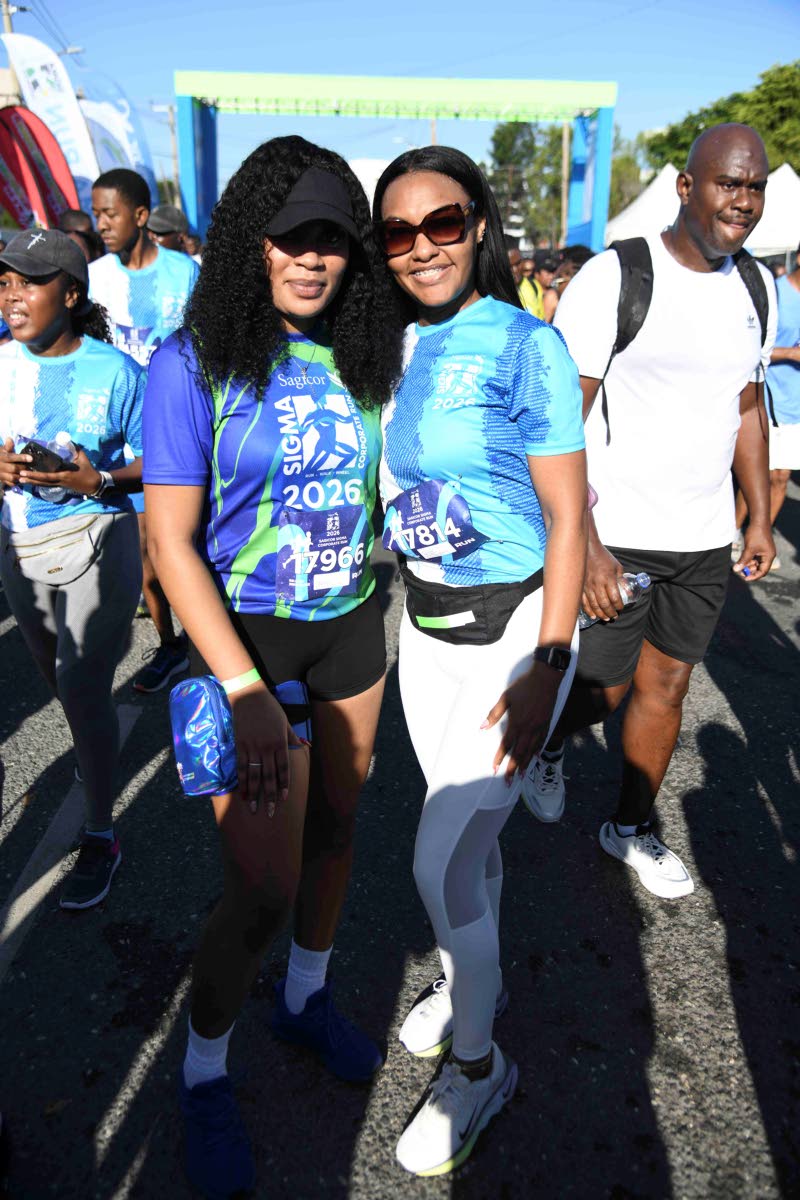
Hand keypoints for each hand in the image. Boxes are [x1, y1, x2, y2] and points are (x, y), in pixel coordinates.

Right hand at [0, 436, 31, 488]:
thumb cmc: (0, 455)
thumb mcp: (2, 450)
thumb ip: (7, 446)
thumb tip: (9, 439)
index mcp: (2, 457)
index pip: (11, 457)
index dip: (21, 458)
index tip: (31, 458)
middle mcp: (1, 466)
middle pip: (14, 468)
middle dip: (24, 468)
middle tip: (33, 467)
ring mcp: (1, 474)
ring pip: (13, 477)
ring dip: (22, 476)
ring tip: (30, 474)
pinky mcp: (3, 480)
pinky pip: (11, 483)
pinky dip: (18, 482)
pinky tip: (24, 479)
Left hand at [18, 446, 101, 495]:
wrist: (94, 484)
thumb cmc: (88, 470)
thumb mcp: (82, 458)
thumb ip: (75, 448)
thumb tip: (68, 439)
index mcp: (64, 474)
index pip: (48, 476)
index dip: (36, 474)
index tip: (26, 471)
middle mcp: (60, 481)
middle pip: (42, 482)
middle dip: (31, 479)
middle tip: (19, 476)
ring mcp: (60, 484)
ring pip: (44, 485)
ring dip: (33, 482)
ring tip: (22, 480)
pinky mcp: (61, 486)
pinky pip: (48, 484)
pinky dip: (40, 483)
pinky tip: (33, 481)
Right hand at [230, 680, 302, 814]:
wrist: (248, 695)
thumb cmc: (270, 708)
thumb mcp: (285, 722)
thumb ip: (293, 737)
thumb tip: (306, 746)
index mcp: (280, 742)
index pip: (284, 768)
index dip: (284, 785)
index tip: (284, 800)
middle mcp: (267, 747)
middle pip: (269, 776)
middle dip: (269, 796)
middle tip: (270, 814)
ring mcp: (252, 747)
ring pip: (254, 775)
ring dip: (254, 793)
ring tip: (253, 809)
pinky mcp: (239, 745)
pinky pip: (241, 767)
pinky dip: (241, 781)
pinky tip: (241, 793)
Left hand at [482, 664, 561, 783]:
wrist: (545, 678)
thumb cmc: (524, 686)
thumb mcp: (506, 697)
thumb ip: (494, 714)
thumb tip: (483, 727)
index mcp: (517, 722)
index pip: (506, 745)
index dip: (500, 758)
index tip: (494, 769)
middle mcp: (529, 728)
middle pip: (519, 753)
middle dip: (512, 768)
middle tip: (508, 781)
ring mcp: (539, 727)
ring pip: (531, 750)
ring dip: (525, 764)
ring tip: (520, 775)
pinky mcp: (547, 723)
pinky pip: (542, 741)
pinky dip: (537, 751)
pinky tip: (534, 757)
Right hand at [581, 537, 625, 621]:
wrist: (587, 549)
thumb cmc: (603, 557)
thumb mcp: (617, 567)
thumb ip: (622, 580)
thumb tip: (628, 592)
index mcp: (608, 578)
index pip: (615, 597)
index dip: (619, 606)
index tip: (621, 608)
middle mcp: (597, 584)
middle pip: (604, 604)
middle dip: (610, 613)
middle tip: (614, 616)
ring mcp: (587, 586)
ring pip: (594, 605)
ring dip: (601, 614)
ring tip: (606, 618)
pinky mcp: (580, 586)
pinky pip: (584, 602)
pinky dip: (589, 610)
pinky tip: (593, 615)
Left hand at [732, 522, 774, 581]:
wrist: (758, 521)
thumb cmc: (756, 534)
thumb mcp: (749, 549)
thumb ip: (743, 560)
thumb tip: (736, 570)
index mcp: (769, 556)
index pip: (763, 571)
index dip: (754, 576)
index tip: (745, 578)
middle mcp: (768, 555)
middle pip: (759, 568)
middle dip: (750, 570)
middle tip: (739, 571)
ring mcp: (764, 552)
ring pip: (756, 563)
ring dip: (748, 565)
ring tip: (739, 565)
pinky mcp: (759, 548)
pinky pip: (754, 558)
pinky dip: (748, 560)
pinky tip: (741, 560)